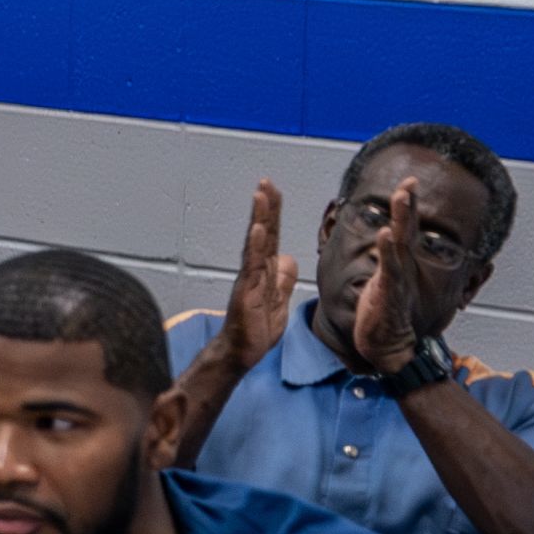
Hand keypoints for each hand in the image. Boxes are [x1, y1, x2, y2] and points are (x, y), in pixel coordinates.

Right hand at [208, 180, 294, 371]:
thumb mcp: (280, 300)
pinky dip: (254, 245)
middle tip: (266, 181)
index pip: (271, 235)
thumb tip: (289, 257)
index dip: (273, 214)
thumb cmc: (258, 328)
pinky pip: (251, 264)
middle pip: (263, 232)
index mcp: (266, 270)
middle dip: (266, 207)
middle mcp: (256, 268)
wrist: (244, 351)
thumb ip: (283, 279)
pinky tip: (256, 229)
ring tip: (260, 195)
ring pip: (256, 242)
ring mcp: (249, 277)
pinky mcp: (246, 289)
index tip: (273, 191)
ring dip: (259, 218)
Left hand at [353, 177, 424, 376]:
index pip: (403, 229)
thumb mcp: (386, 283)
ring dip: (402, 219)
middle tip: (410, 182)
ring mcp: (396, 280)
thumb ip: (388, 264)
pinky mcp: (388, 294)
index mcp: (397, 264)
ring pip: (400, 245)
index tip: (409, 181)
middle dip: (408, 206)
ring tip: (402, 196)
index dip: (407, 206)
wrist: (387, 348)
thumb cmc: (386, 315)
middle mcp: (401, 268)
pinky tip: (386, 233)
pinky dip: (389, 252)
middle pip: (406, 231)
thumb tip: (388, 244)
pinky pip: (390, 270)